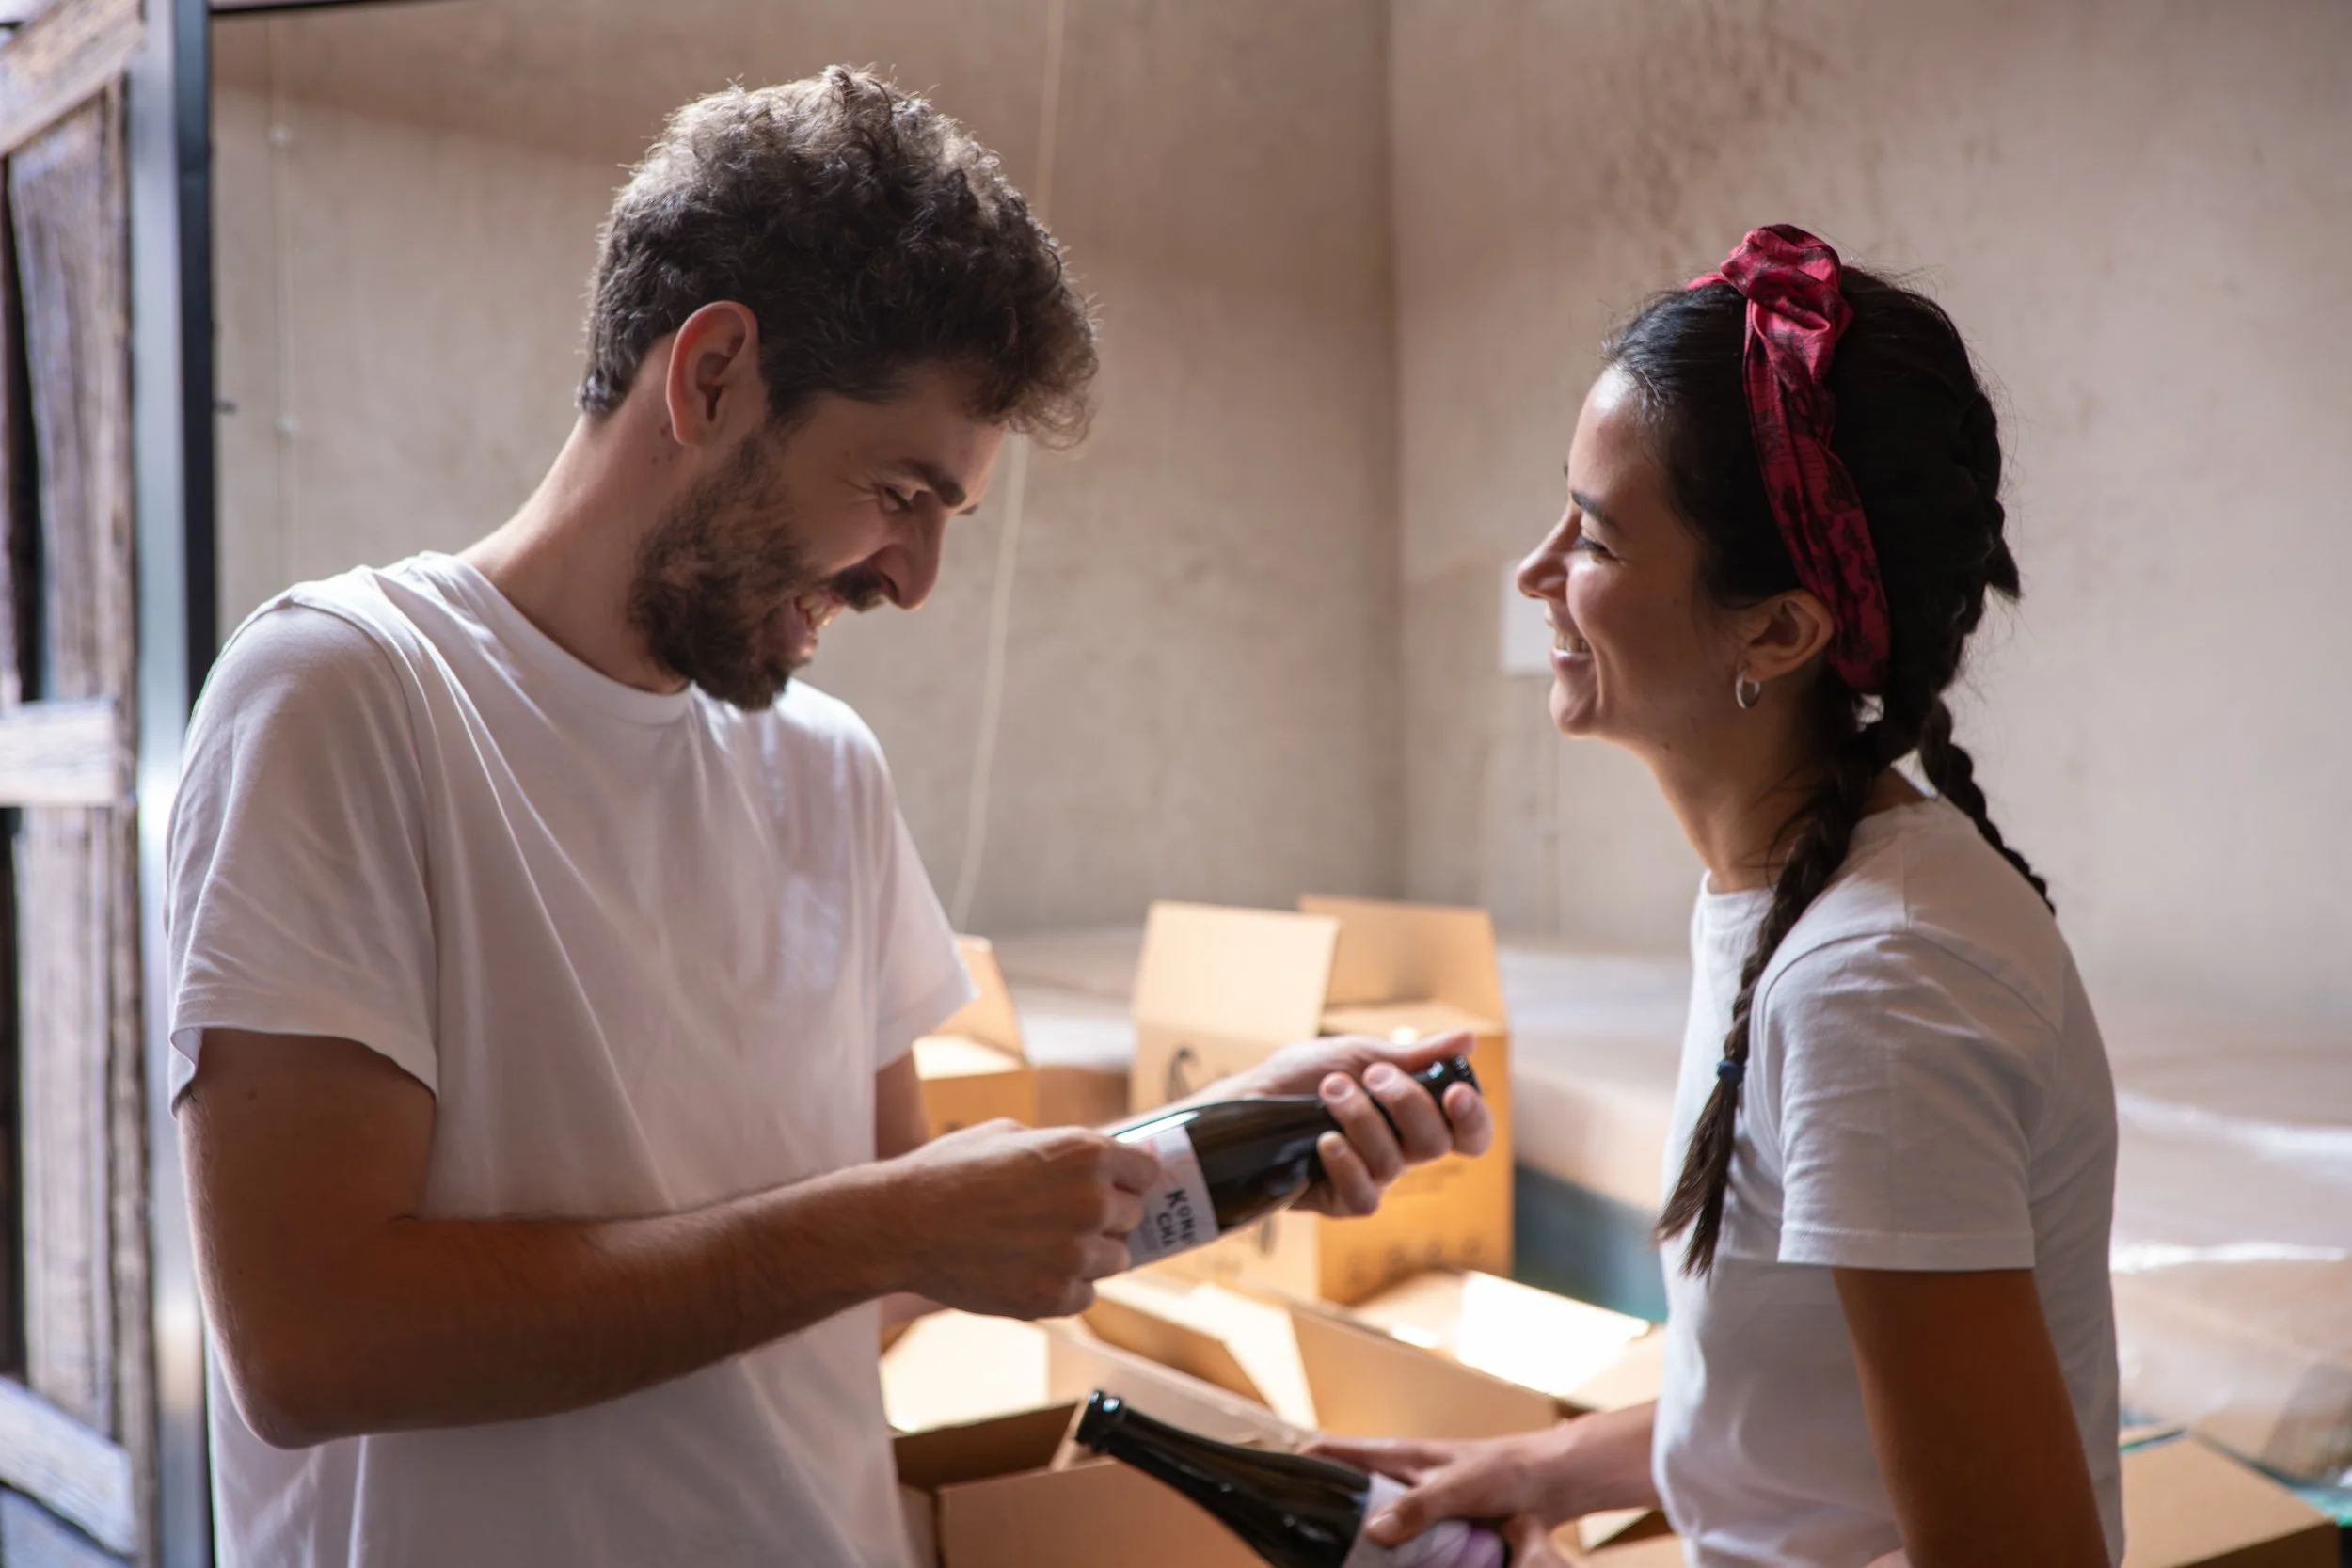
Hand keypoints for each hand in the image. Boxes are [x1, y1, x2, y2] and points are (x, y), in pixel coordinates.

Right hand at [879, 1119, 1158, 1317]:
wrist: (902, 1225)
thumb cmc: (949, 1171)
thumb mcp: (1011, 1135)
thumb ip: (1063, 1150)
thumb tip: (1101, 1163)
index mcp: (1084, 1153)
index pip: (1147, 1171)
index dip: (1129, 1178)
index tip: (1117, 1186)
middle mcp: (1091, 1202)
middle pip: (1132, 1215)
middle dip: (1106, 1215)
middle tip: (1066, 1216)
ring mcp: (1075, 1254)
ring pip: (1114, 1259)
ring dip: (1089, 1254)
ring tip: (1043, 1244)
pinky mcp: (1054, 1297)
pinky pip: (1086, 1294)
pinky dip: (1065, 1287)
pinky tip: (1030, 1269)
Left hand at [1215, 1031, 1493, 1216]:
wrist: (1248, 1099)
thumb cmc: (1302, 1076)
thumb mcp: (1357, 1054)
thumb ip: (1413, 1057)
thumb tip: (1468, 1040)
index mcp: (1413, 1114)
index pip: (1467, 1132)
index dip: (1473, 1118)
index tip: (1453, 1091)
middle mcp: (1400, 1149)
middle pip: (1436, 1143)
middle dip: (1406, 1103)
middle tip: (1371, 1075)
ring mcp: (1372, 1176)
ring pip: (1395, 1162)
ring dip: (1361, 1119)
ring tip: (1329, 1091)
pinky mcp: (1341, 1199)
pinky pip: (1366, 1196)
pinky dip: (1348, 1164)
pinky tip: (1325, 1141)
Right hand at [1307, 1428, 1579, 1549]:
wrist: (1548, 1483)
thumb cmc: (1504, 1472)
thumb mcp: (1459, 1487)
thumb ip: (1419, 1507)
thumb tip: (1372, 1531)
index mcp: (1394, 1454)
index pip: (1330, 1451)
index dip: (1296, 1464)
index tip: (1270, 1487)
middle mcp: (1397, 1475)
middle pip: (1343, 1489)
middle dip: (1319, 1512)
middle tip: (1298, 1545)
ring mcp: (1414, 1500)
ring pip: (1368, 1519)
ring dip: (1352, 1539)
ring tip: (1328, 1562)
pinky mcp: (1432, 1524)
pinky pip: (1396, 1540)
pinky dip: (1382, 1555)